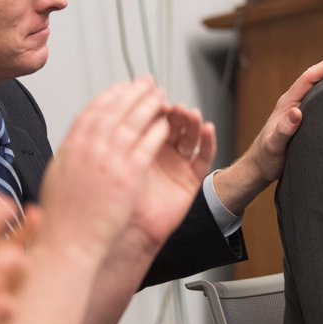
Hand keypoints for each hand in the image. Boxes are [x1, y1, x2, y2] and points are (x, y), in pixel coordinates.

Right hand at [39, 78, 170, 261]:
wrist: (69, 242)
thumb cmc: (62, 217)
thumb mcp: (56, 175)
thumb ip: (70, 154)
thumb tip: (76, 141)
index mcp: (71, 147)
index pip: (93, 111)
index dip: (111, 96)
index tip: (122, 88)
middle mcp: (89, 149)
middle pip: (116, 110)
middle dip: (134, 92)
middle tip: (147, 83)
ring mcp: (110, 161)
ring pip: (134, 122)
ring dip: (149, 106)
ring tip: (161, 96)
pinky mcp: (129, 176)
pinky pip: (147, 146)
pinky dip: (157, 131)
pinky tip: (166, 124)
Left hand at [118, 103, 215, 251]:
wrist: (126, 231)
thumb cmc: (115, 199)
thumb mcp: (114, 160)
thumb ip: (121, 134)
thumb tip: (118, 102)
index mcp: (139, 145)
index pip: (151, 116)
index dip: (152, 103)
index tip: (152, 92)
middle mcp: (159, 152)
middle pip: (172, 123)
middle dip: (173, 110)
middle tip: (170, 103)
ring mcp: (176, 164)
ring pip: (190, 135)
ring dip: (191, 121)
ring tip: (188, 113)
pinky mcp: (191, 179)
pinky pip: (204, 157)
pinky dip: (208, 141)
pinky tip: (207, 128)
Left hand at [213, 48, 322, 212]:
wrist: (258, 166)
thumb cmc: (266, 157)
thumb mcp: (275, 145)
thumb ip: (284, 129)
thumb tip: (297, 111)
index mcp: (287, 103)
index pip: (309, 78)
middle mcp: (292, 101)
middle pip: (313, 75)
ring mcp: (296, 107)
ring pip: (315, 83)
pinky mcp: (301, 116)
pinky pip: (317, 95)